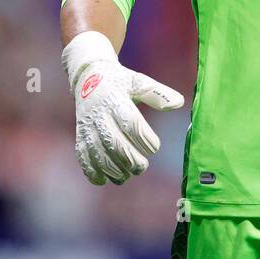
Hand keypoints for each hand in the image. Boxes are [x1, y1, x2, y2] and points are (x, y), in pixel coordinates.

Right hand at [62, 31, 184, 185]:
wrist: (88, 78)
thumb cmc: (120, 82)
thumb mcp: (139, 82)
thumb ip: (158, 94)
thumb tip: (178, 103)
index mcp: (116, 101)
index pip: (131, 123)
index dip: (144, 138)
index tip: (155, 147)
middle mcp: (99, 116)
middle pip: (113, 142)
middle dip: (129, 159)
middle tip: (142, 167)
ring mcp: (87, 127)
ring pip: (97, 153)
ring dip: (112, 169)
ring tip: (127, 175)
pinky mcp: (81, 136)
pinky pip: (83, 157)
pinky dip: (92, 171)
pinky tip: (104, 180)